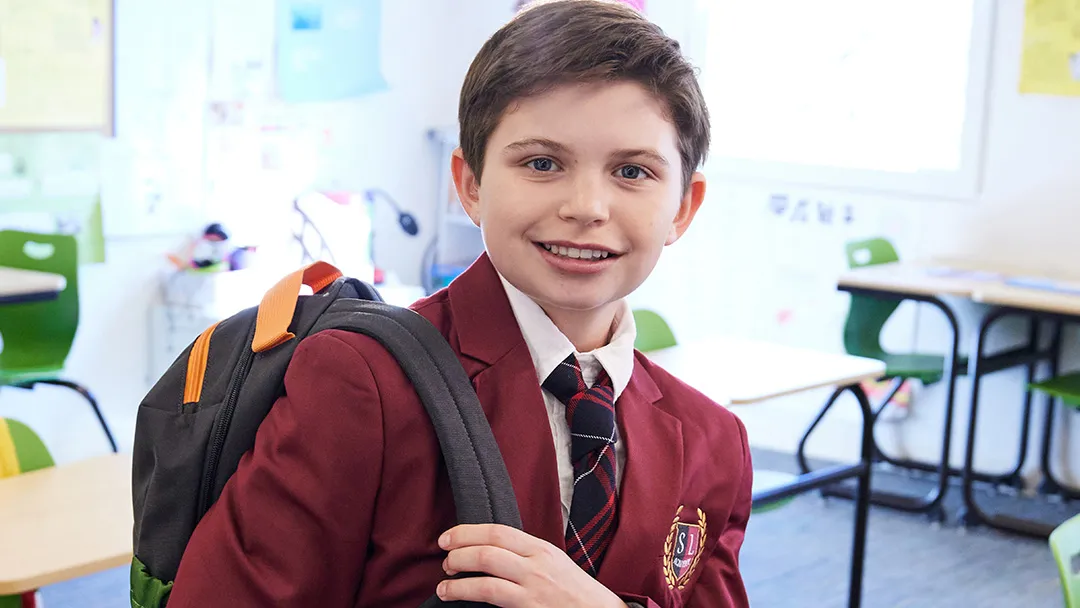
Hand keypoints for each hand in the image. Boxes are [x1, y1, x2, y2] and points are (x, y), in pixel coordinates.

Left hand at [436, 524, 625, 607]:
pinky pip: (492, 597)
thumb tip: (488, 549)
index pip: (498, 531)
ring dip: (457, 579)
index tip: (448, 537)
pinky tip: (457, 596)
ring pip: (486, 575)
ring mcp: (533, 588)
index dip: (467, 532)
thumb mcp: (553, 562)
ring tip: (443, 584)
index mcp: (541, 548)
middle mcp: (537, 565)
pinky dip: (468, 595)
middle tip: (444, 559)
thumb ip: (524, 554)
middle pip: (488, 550)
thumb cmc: (575, 591)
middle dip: (458, 553)